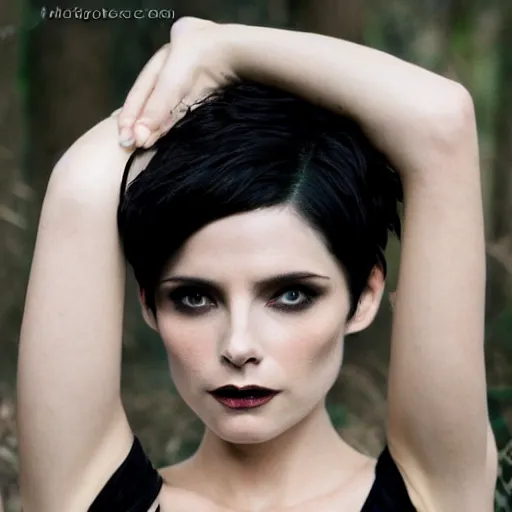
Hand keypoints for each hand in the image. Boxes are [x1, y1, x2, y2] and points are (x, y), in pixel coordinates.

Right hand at [116, 17, 235, 147]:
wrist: (232, 56)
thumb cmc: (195, 62)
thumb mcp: (170, 83)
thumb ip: (155, 109)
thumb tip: (139, 137)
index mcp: (163, 59)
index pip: (141, 90)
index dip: (130, 113)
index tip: (122, 136)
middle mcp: (174, 70)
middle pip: (151, 100)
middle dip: (139, 122)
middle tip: (128, 143)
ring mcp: (190, 84)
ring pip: (167, 109)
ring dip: (154, 127)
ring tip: (141, 144)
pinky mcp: (204, 97)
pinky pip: (182, 113)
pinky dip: (170, 125)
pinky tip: (159, 138)